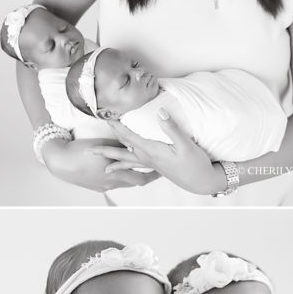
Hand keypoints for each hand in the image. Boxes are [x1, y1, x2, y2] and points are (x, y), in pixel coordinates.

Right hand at [43, 138, 160, 191]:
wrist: (59, 161)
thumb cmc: (79, 150)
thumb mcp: (103, 144)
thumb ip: (120, 143)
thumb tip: (134, 140)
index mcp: (116, 172)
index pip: (142, 176)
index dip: (154, 173)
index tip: (163, 167)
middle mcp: (113, 182)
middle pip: (137, 182)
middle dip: (148, 177)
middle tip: (158, 171)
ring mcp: (105, 186)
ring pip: (126, 183)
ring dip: (133, 177)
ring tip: (142, 170)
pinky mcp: (97, 187)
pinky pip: (114, 185)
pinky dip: (121, 179)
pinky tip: (121, 173)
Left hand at [90, 112, 222, 194]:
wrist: (202, 181)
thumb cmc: (195, 164)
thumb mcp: (186, 145)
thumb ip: (172, 128)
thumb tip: (159, 112)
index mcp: (151, 150)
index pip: (128, 136)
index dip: (116, 125)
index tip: (104, 116)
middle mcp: (147, 158)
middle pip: (122, 150)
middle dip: (105, 148)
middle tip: (89, 149)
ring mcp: (151, 163)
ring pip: (127, 159)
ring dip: (113, 159)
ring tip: (100, 164)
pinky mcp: (157, 166)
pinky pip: (136, 165)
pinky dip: (126, 166)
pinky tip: (123, 168)